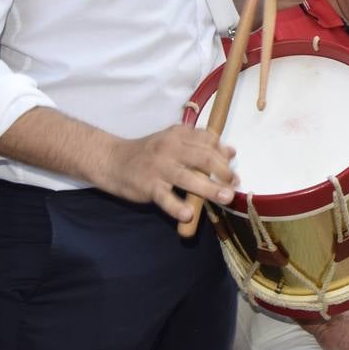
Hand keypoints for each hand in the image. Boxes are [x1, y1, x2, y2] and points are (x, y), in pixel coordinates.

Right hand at [98, 123, 237, 222]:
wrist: (113, 160)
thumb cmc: (150, 153)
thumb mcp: (175, 142)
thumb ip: (202, 145)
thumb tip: (231, 151)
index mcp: (179, 134)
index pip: (208, 141)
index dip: (224, 154)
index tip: (233, 167)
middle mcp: (170, 148)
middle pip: (204, 158)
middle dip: (223, 171)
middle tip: (235, 184)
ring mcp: (159, 167)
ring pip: (189, 178)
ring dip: (211, 189)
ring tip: (226, 197)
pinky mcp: (148, 186)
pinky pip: (165, 198)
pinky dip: (177, 207)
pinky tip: (189, 215)